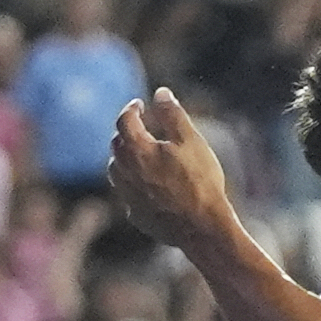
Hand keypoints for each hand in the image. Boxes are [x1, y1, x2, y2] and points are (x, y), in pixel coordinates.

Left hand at [108, 90, 234, 248]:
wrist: (203, 228)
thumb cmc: (200, 182)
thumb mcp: (191, 141)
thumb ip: (173, 114)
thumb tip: (160, 92)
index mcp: (137, 150)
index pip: (124, 120)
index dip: (132, 108)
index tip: (140, 105)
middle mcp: (126, 172)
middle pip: (117, 145)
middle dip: (126, 133)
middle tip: (140, 128)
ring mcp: (128, 196)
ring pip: (117, 170)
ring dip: (124, 159)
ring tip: (140, 156)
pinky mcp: (135, 215)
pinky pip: (127, 194)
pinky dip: (133, 185)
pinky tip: (148, 186)